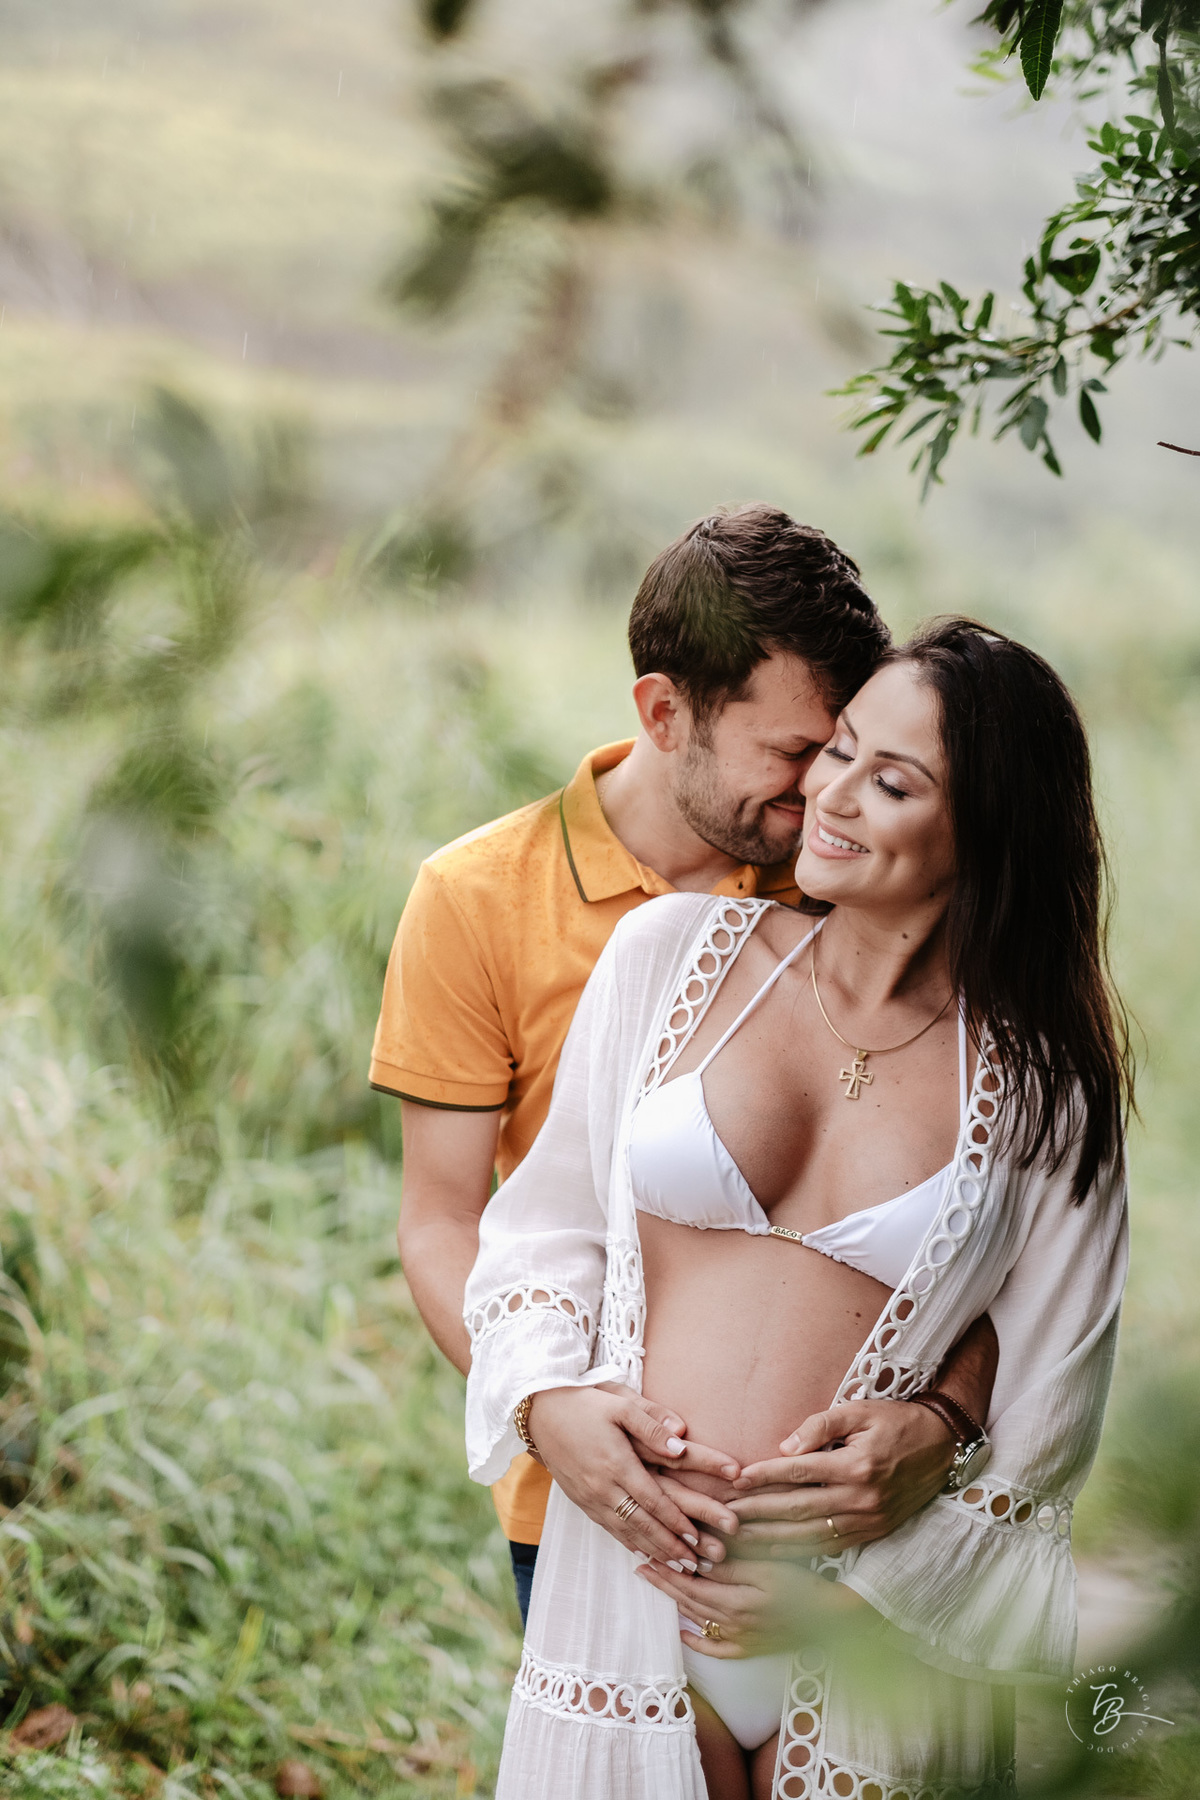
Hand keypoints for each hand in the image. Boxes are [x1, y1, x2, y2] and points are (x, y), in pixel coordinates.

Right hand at [527, 1385, 740, 1568]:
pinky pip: (609, 1529)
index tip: (697, 1537)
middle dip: (670, 1546)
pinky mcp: (581, 1501)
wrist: (541, 1413)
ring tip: (678, 1567)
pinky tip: (645, 1555)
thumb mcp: (620, 1403)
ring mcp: (589, 1497)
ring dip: (654, 1551)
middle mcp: (602, 1486)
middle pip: (642, 1524)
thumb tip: (682, 1443)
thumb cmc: (585, 1403)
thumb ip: (652, 1423)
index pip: (652, 1500)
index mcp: (616, 1462)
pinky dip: (630, 1544)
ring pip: (626, 1532)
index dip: (676, 1521)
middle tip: (695, 1565)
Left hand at [635, 1555, 864, 1657]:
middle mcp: (734, 1624)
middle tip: (640, 1564)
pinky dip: (698, 1642)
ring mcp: (741, 1639)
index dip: (668, 1568)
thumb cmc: (804, 1584)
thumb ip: (732, 1567)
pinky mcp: (752, 1649)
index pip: (691, 1583)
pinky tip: (683, 1633)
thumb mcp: (768, 1567)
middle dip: (663, 1582)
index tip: (648, 1551)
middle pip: (689, 1601)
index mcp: (736, 1601)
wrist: (833, 1617)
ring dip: (674, 1602)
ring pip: (699, 1620)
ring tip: (656, 1585)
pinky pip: (718, 1649)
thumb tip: (698, 1561)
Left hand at [727, 1400, 955, 1554]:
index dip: (764, 1476)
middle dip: (757, 1514)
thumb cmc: (896, 1421)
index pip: (799, 1473)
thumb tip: (785, 1448)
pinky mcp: (873, 1533)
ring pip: (810, 1535)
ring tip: (738, 1540)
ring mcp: (868, 1520)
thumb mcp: (859, 1410)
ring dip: (771, 1540)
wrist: (942, 1446)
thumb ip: (820, 1426)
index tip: (735, 1479)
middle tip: (723, 1516)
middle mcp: (861, 1498)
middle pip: (798, 1509)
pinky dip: (799, 1551)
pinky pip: (829, 1546)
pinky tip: (773, 1552)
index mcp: (856, 1465)